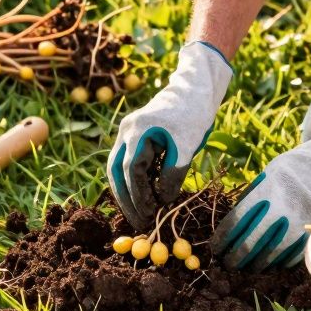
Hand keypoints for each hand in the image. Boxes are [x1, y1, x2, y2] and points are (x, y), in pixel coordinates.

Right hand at [108, 42, 232, 229]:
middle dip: (126, 199)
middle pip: (116, 171)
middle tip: (139, 222)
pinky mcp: (135, 136)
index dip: (140, 194)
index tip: (150, 213)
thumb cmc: (193, 113)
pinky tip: (144, 197)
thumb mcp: (187, 145)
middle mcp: (126, 131)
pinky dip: (134, 181)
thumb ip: (173, 173)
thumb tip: (163, 201)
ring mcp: (128, 133)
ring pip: (118, 168)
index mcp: (137, 130)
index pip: (132, 170)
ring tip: (139, 214)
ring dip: (127, 192)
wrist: (195, 88)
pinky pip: (128, 163)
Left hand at [213, 104, 310, 269]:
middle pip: (252, 243)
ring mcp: (302, 223)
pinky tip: (271, 264)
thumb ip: (253, 196)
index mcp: (268, 192)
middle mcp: (283, 210)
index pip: (237, 223)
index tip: (216, 248)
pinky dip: (280, 263)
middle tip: (227, 264)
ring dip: (256, 264)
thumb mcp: (270, 173)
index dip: (223, 239)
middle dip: (236, 257)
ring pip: (272, 254)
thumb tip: (234, 222)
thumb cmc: (298, 167)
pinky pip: (294, 256)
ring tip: (247, 267)